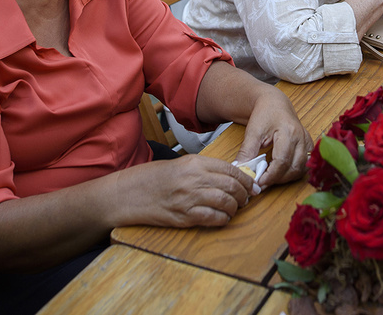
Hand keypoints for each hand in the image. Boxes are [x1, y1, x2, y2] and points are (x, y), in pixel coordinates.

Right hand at [122, 155, 252, 227]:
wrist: (130, 193)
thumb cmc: (155, 178)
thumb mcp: (182, 164)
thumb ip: (205, 169)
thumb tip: (231, 177)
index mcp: (195, 163)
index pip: (231, 169)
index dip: (246, 179)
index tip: (252, 186)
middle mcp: (194, 178)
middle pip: (232, 186)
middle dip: (245, 194)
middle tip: (247, 199)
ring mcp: (189, 198)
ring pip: (226, 202)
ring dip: (235, 208)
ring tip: (235, 209)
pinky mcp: (184, 216)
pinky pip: (213, 218)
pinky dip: (223, 219)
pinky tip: (222, 218)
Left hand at [236, 87, 312, 187]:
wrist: (274, 103)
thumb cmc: (264, 114)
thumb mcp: (253, 131)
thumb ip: (247, 151)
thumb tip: (240, 169)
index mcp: (288, 132)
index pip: (282, 161)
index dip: (270, 175)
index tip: (258, 182)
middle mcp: (301, 137)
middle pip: (294, 167)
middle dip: (278, 179)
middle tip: (262, 182)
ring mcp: (306, 141)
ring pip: (301, 169)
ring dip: (286, 177)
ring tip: (270, 176)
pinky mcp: (308, 145)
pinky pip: (305, 165)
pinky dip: (294, 172)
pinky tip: (281, 171)